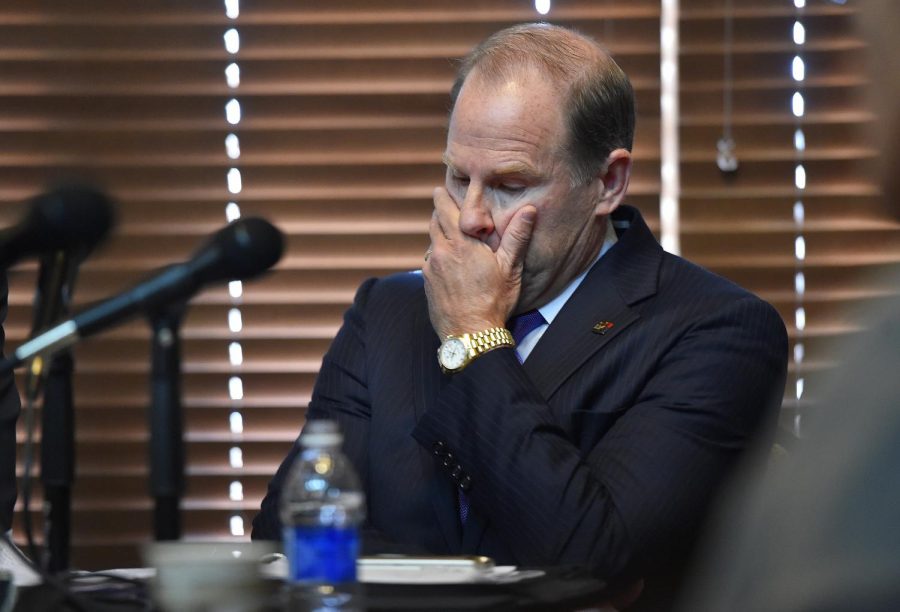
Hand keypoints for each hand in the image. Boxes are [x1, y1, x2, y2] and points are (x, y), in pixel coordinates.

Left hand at [423, 187, 535, 338]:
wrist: (470, 335)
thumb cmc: (494, 301)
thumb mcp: (510, 268)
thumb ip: (517, 236)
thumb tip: (529, 210)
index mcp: (462, 244)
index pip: (445, 209)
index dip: (443, 197)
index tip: (442, 188)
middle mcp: (441, 252)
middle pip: (434, 221)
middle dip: (439, 211)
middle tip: (444, 203)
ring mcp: (431, 268)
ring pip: (431, 240)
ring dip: (439, 233)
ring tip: (450, 233)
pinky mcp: (427, 282)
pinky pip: (430, 260)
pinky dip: (437, 255)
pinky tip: (449, 262)